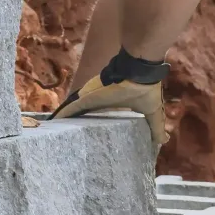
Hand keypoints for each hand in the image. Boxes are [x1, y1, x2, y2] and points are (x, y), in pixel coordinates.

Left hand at [51, 49, 168, 147]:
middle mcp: (99, 102)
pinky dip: (61, 115)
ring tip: (53, 131)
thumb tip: (163, 142)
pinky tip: (51, 123)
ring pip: (72, 111)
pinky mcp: (86, 98)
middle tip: (65, 139)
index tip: (87, 139)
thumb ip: (156, 127)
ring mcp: (91, 99)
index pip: (98, 117)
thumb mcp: (152, 113)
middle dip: (73, 125)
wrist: (140, 72)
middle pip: (81, 115)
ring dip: (64, 119)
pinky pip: (70, 108)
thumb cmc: (146, 89)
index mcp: (112, 105)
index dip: (92, 126)